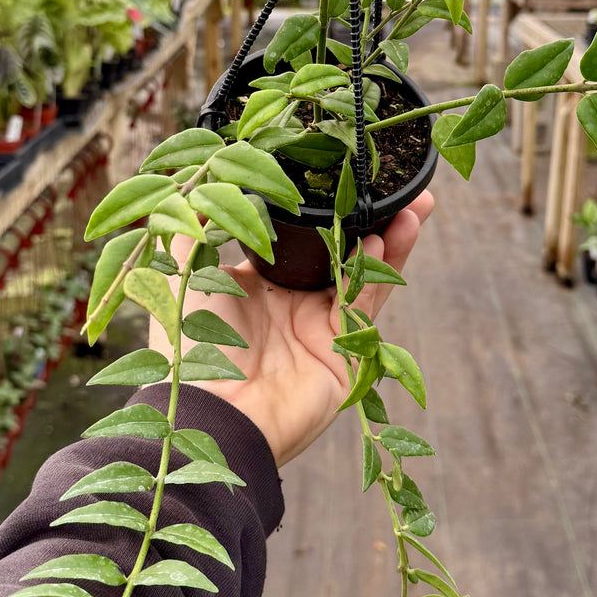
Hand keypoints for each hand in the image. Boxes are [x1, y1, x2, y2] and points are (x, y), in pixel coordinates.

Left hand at [149, 192, 433, 468]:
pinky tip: (380, 241)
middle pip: (345, 255)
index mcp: (259, 287)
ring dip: (390, 241)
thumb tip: (193, 188)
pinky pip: (363, 306)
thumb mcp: (181, 279)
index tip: (348, 180)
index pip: (304, 241)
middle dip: (375, 222)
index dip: (328, 212)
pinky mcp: (344, 355)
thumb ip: (191, 233)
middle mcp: (293, 307)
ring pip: (365, 276)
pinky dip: (375, 274)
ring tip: (415, 205)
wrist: (212, 416)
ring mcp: (322, 332)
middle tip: (402, 187)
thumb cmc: (189, 349)